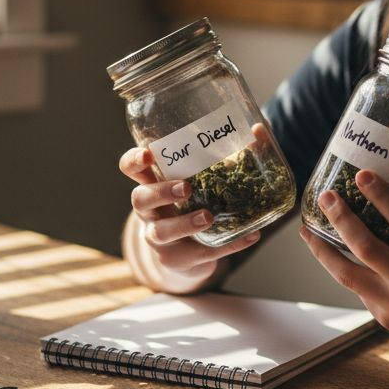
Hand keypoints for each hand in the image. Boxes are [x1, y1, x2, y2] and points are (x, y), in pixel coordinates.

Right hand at [118, 123, 269, 289]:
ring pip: (161, 232)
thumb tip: (258, 129)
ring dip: (185, 223)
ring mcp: (159, 238)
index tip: (148, 155)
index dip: (134, 161)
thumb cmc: (194, 206)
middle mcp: (150, 211)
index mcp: (152, 184)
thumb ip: (224, 157)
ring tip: (208, 217)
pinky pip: (200, 253)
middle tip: (186, 187)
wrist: (187, 256)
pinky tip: (250, 236)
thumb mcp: (200, 182)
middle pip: (140, 199)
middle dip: (161, 192)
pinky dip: (228, 245)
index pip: (130, 168)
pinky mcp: (178, 260)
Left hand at [299, 152, 388, 358]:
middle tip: (326, 196)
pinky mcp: (385, 317)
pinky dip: (340, 269)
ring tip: (306, 230)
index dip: (381, 197)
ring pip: (348, 274)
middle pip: (367, 247)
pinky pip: (356, 289)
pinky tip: (326, 252)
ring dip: (323, 251)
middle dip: (342, 220)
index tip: (360, 175)